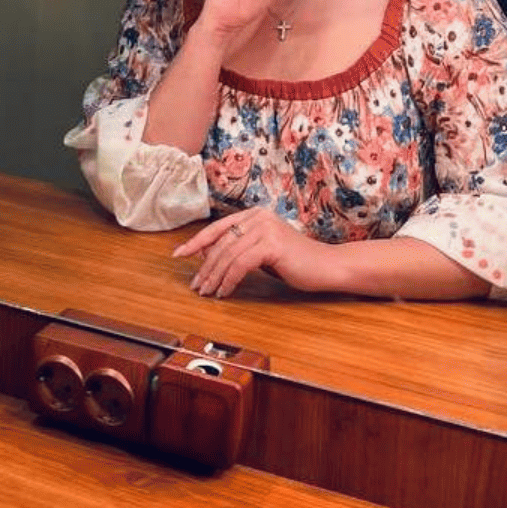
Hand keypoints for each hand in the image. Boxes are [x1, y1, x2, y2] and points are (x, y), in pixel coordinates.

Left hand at [173, 207, 336, 297]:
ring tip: (207, 292)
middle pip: (220, 244)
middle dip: (204, 267)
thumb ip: (238, 249)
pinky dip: (228, 280)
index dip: (195, 242)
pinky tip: (224, 292)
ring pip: (227, 255)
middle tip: (196, 285)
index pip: (216, 228)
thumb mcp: (261, 252)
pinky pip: (240, 264)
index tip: (179, 255)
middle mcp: (257, 217)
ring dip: (213, 277)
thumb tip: (206, 256)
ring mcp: (265, 228)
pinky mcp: (271, 244)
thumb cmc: (295, 262)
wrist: (327, 267)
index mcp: (253, 215)